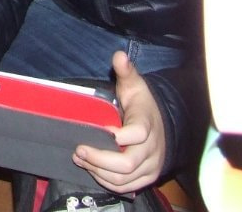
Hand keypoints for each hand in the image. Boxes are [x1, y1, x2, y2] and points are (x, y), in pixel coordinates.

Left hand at [73, 51, 166, 193]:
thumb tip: (119, 55)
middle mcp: (151, 149)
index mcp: (147, 125)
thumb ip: (126, 72)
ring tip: (80, 159)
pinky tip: (92, 170)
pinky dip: (107, 182)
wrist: (163, 126)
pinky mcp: (146, 177)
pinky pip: (127, 187)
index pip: (136, 134)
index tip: (101, 131)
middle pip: (126, 163)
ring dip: (98, 171)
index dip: (118, 136)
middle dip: (99, 159)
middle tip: (78, 150)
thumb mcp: (135, 85)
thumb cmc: (142, 105)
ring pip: (123, 178)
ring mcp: (149, 166)